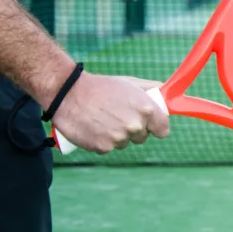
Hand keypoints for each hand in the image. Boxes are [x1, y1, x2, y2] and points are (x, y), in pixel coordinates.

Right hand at [48, 72, 169, 153]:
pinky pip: (108, 148)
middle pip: (143, 137)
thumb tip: (163, 91)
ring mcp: (119, 138)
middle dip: (134, 130)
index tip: (150, 125)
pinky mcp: (103, 147)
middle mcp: (135, 125)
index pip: (163, 129)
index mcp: (146, 109)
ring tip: (103, 120)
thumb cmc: (101, 86)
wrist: (68, 94)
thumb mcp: (129, 83)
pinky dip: (102, 141)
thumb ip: (150, 88)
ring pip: (124, 143)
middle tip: (119, 117)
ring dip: (117, 136)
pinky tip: (94, 128)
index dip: (156, 127)